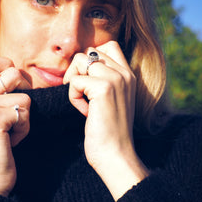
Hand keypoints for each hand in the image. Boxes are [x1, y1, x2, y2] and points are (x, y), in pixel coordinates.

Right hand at [0, 54, 30, 196]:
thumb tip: (17, 76)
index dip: (7, 63)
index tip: (16, 83)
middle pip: (11, 70)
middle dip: (25, 86)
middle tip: (22, 106)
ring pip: (25, 96)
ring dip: (25, 116)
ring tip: (12, 132)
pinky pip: (26, 112)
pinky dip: (25, 128)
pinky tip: (12, 141)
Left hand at [64, 41, 148, 200]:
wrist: (116, 155)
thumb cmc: (109, 131)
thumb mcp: (112, 100)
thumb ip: (103, 80)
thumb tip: (81, 66)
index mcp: (128, 75)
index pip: (108, 46)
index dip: (91, 60)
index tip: (87, 82)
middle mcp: (124, 73)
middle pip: (90, 51)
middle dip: (78, 70)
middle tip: (82, 93)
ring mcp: (115, 78)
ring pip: (80, 60)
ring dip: (74, 82)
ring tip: (84, 103)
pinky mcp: (103, 88)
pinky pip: (75, 81)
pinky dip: (73, 97)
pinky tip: (85, 113)